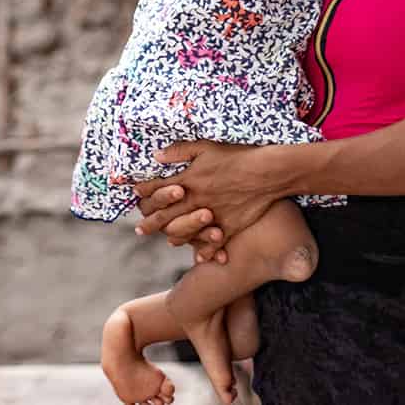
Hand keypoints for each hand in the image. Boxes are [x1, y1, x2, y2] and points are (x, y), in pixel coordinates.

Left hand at [133, 141, 279, 261]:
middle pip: (164, 216)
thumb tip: (156, 156)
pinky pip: (213, 244)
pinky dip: (205, 252)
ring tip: (167, 239)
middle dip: (149, 223)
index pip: (157, 190)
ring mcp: (211, 216)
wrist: (267, 172)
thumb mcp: (205, 147)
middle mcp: (195, 201)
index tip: (136, 195)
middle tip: (139, 230)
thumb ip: (179, 152)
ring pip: (184, 233)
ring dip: (173, 236)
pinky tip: (198, 257)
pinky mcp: (229, 226)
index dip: (143, 193)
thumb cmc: (237, 156)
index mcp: (188, 180)